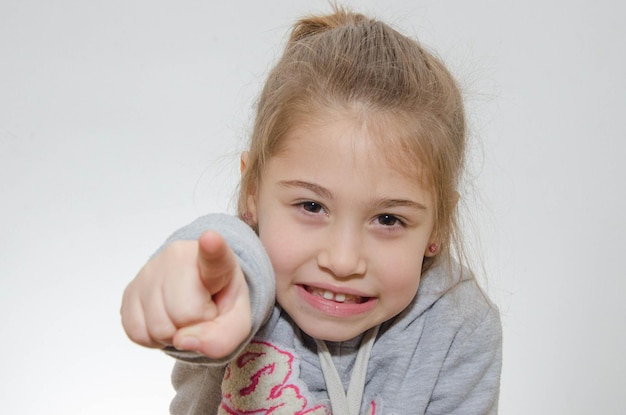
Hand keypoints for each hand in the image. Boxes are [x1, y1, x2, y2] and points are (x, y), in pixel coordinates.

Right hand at [121, 231, 250, 358]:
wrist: (200, 294)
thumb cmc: (221, 303)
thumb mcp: (237, 324)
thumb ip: (222, 338)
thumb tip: (183, 341)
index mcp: (217, 262)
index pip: (214, 256)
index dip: (212, 249)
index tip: (210, 238)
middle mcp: (179, 258)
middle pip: (184, 314)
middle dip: (194, 326)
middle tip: (201, 314)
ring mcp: (151, 270)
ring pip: (158, 327)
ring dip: (173, 335)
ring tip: (183, 317)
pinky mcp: (130, 288)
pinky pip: (137, 332)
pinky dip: (153, 338)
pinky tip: (166, 320)